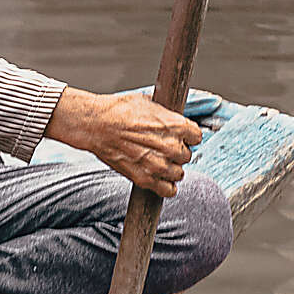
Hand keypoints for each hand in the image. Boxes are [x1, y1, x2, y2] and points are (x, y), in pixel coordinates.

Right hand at [44, 88, 203, 197]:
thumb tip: (171, 118)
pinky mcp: (146, 179)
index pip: (197, 136)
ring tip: (158, 162)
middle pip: (187, 156)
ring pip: (179, 173)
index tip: (181, 137)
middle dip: (177, 152)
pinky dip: (166, 187)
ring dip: (171, 169)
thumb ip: (166, 115)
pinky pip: (168, 190)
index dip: (188, 136)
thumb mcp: (148, 102)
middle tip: (163, 148)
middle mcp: (171, 147)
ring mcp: (159, 165)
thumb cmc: (118, 110)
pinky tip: (159, 178)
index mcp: (176, 125)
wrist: (97, 125)